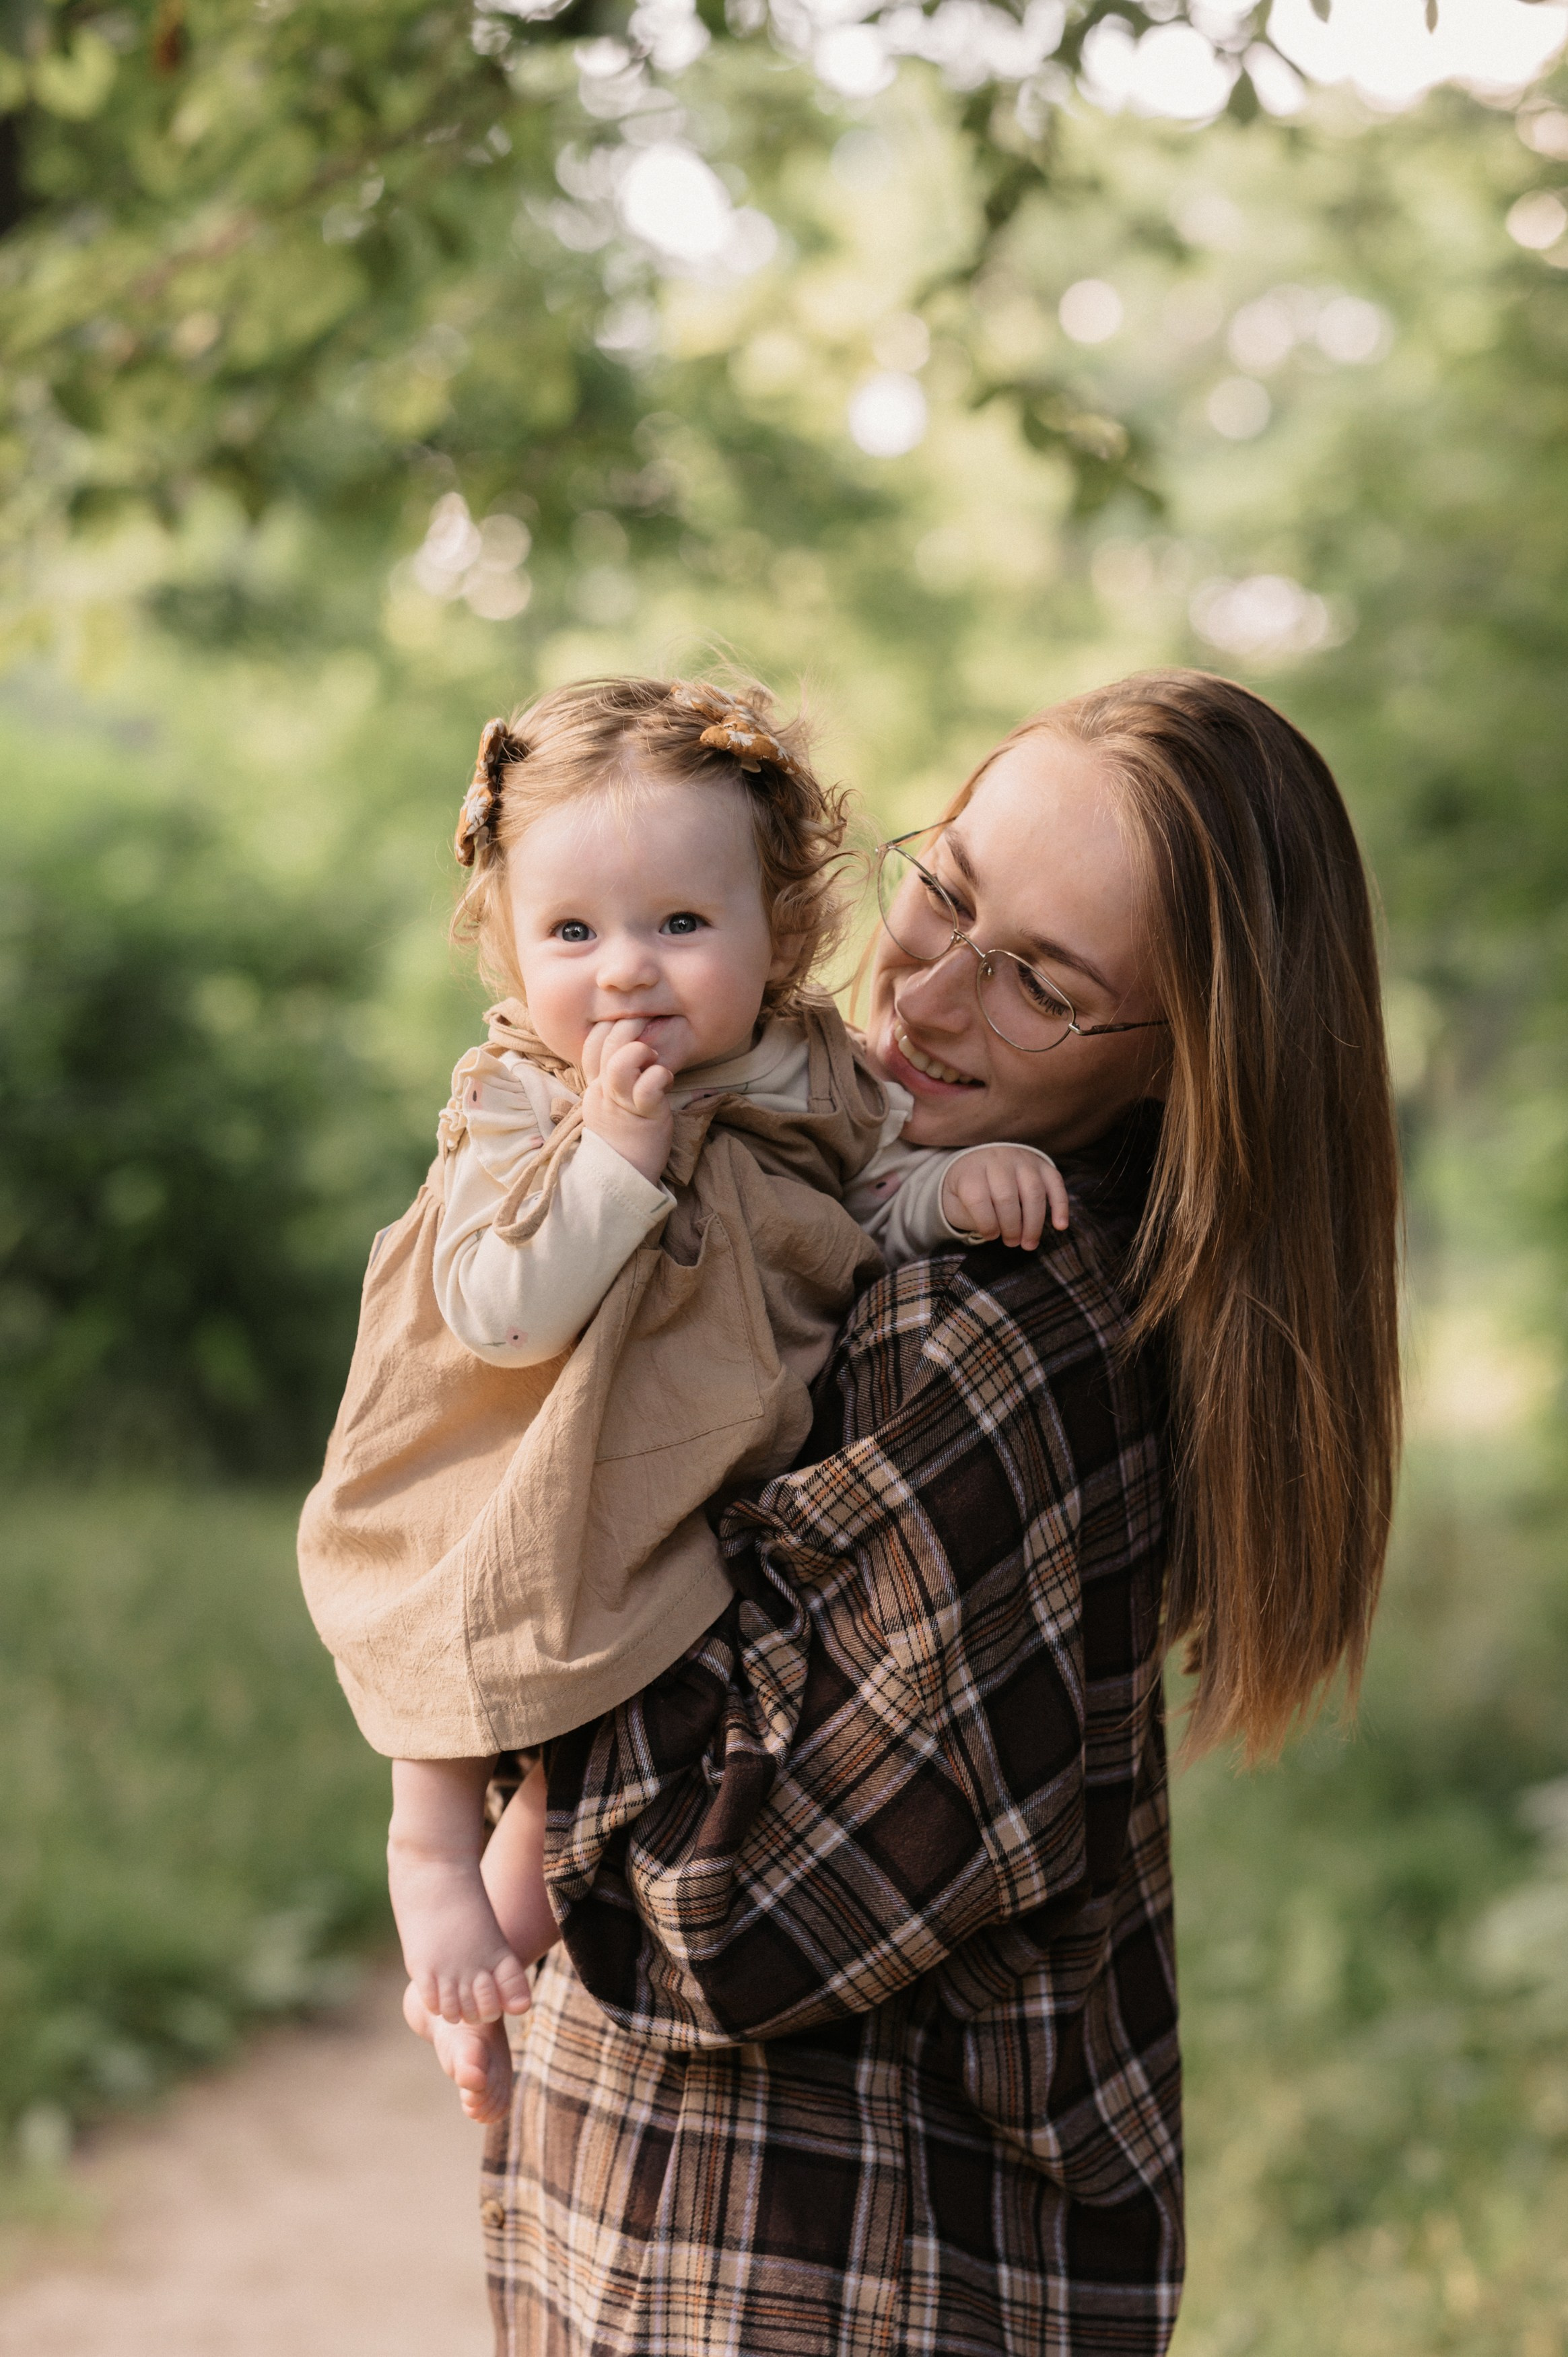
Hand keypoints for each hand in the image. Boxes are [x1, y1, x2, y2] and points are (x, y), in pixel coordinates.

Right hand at [387, 1840, 533, 2027]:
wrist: (436, 1871)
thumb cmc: (464, 1903)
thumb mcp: (491, 1936)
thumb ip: (505, 1975)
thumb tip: (522, 2008)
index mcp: (502, 1955)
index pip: (517, 2001)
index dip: (500, 2003)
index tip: (487, 1988)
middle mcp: (479, 1967)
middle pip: (483, 2015)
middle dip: (475, 2010)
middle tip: (463, 1990)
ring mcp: (450, 1970)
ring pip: (456, 2015)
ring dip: (453, 2008)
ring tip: (449, 1986)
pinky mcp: (423, 1967)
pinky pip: (433, 2005)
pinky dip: (435, 2002)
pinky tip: (434, 1983)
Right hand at [580, 1017, 674, 1184]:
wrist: (623, 1177)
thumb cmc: (625, 1139)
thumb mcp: (612, 1106)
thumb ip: (617, 1081)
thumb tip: (634, 1054)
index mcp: (595, 1087)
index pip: (591, 1045)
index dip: (609, 1027)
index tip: (629, 1022)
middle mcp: (603, 1092)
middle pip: (606, 1045)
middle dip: (628, 1026)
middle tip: (647, 1024)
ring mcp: (622, 1104)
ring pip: (621, 1062)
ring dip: (642, 1050)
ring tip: (654, 1057)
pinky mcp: (644, 1115)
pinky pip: (649, 1086)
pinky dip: (660, 1075)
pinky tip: (667, 1081)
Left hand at [941, 1146, 1069, 1249]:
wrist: (982, 1161)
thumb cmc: (970, 1189)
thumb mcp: (956, 1201)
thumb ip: (969, 1215)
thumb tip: (995, 1231)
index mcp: (971, 1170)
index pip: (977, 1197)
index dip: (985, 1223)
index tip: (990, 1236)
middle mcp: (997, 1160)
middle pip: (1007, 1196)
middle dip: (1011, 1226)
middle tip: (1012, 1243)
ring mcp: (1022, 1159)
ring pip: (1033, 1191)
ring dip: (1034, 1223)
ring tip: (1029, 1244)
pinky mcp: (1042, 1164)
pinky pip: (1055, 1183)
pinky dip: (1060, 1206)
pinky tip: (1060, 1226)